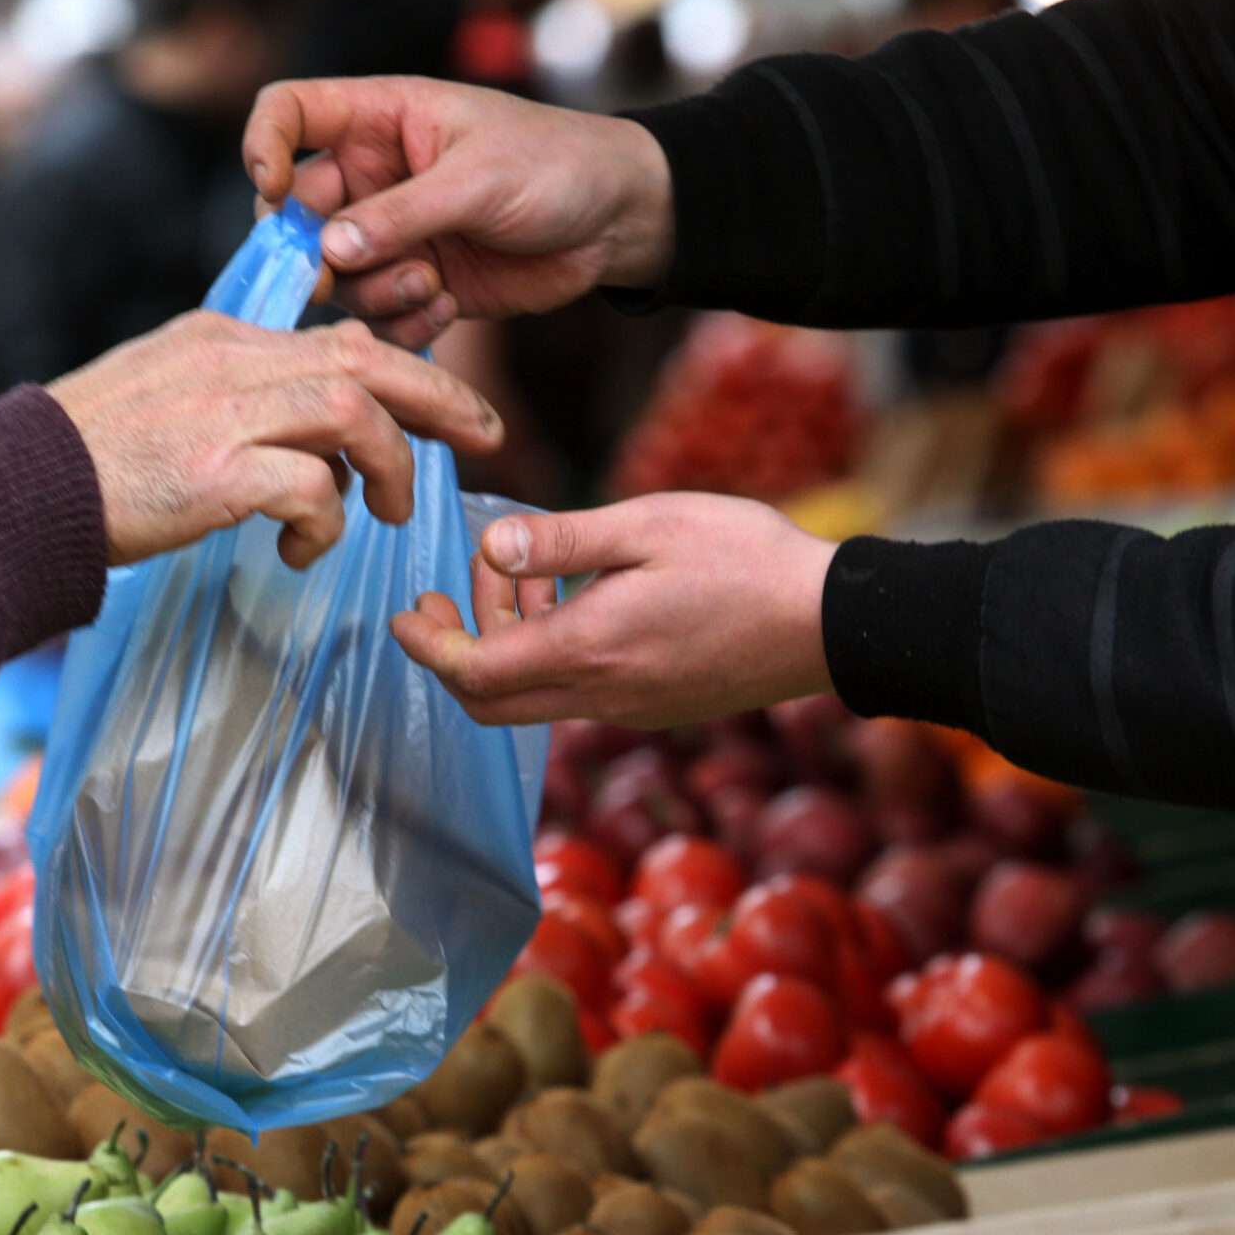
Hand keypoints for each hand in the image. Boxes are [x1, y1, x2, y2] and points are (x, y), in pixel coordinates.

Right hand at [48, 310, 501, 569]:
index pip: (339, 337)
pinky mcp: (214, 474)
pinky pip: (310, 488)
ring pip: (352, 413)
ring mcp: (223, 415)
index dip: (407, 368)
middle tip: (486, 435)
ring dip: (388, 468)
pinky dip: (325, 523)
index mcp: (223, 339)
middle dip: (440, 395)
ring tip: (388, 514)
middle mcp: (231, 363)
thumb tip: (313, 441)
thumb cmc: (89, 461)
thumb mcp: (168, 398)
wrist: (13, 491)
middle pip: (366, 358)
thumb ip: (239, 399)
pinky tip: (301, 552)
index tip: (446, 404)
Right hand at [243, 77, 673, 346]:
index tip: (272, 190)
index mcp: (378, 121)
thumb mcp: (478, 179)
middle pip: (297, 215)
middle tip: (336, 279)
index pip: (289, 114)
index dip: (264, 147)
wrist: (616, 221)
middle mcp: (374, 178)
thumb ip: (402, 214)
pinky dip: (403, 326)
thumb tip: (329, 248)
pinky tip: (448, 309)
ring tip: (430, 287)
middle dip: (313, 253)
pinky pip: (379, 318)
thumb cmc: (555, 166)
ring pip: (339, 277)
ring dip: (374, 293)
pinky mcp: (419, 285)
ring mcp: (394, 235)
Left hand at [392, 493, 837, 726]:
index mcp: (589, 650)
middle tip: (449, 592)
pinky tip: (577, 600)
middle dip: (455, 649)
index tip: (403, 614)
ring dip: (510, 642)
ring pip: (534, 697)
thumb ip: (561, 541)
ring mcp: (630, 709)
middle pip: (491, 703)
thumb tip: (490, 547)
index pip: (474, 672)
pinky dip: (552, 653)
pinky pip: (577, 693)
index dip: (427, 646)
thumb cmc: (747, 560)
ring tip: (529, 574)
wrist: (831, 623)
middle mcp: (601, 695)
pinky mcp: (655, 708)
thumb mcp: (647, 525)